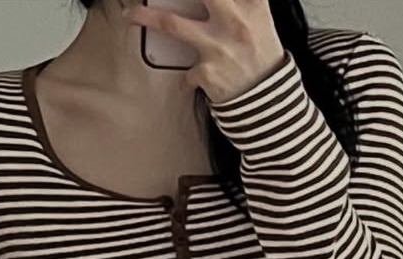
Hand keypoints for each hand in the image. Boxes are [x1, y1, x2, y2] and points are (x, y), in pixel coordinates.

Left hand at [125, 0, 286, 102]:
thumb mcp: (260, 21)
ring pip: (172, 24)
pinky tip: (190, 79)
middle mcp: (235, 22)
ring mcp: (219, 47)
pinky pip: (186, 71)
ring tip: (130, 14)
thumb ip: (242, 3)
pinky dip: (187, 76)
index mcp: (253, 5)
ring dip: (147, 17)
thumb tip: (213, 1)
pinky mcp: (208, 73)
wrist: (271, 104)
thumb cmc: (262, 59)